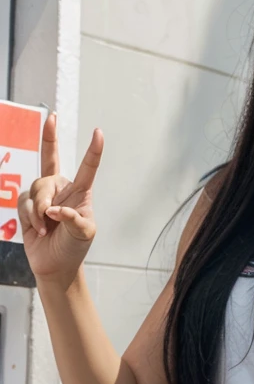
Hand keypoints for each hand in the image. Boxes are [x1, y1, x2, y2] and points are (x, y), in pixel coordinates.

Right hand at [17, 113, 102, 287]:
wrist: (55, 265)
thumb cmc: (74, 248)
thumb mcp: (84, 234)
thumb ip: (74, 219)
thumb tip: (55, 209)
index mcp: (81, 193)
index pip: (88, 168)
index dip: (93, 151)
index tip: (99, 132)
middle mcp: (61, 189)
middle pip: (50, 162)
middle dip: (48, 137)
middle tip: (49, 119)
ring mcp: (43, 196)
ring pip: (36, 186)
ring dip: (40, 209)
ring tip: (47, 227)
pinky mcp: (28, 206)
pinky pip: (24, 201)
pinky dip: (31, 217)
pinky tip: (39, 230)